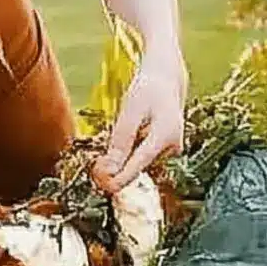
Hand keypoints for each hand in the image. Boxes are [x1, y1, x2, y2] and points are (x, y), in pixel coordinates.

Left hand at [92, 48, 187, 193]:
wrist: (166, 79)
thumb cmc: (148, 90)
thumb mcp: (131, 110)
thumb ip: (121, 139)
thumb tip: (110, 169)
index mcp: (165, 136)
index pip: (139, 165)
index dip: (119, 178)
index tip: (103, 186)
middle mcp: (171, 148)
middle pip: (138, 166)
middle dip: (116, 168)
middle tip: (95, 168)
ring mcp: (169, 150)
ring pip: (138, 162)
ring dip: (121, 160)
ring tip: (112, 147)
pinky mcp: (164, 150)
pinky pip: (141, 157)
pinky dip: (128, 154)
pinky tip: (124, 142)